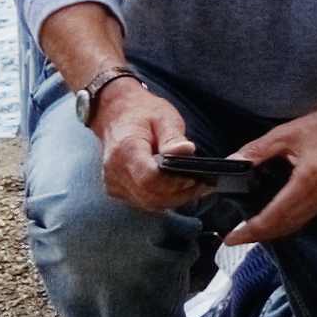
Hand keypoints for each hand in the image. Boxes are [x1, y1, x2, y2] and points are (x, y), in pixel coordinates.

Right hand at [87, 80, 202, 213]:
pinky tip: (179, 189)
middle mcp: (114, 171)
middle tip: (204, 186)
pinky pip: (143, 201)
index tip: (195, 179)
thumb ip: (173, 137)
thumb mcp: (163, 117)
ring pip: (148, 203)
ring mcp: (113, 183)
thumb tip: (186, 151)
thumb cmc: (141, 113)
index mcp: (125, 150)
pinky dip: (163, 199)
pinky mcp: (116, 189)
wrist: (114, 114)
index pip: (149, 179)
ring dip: (174, 199)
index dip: (174, 183)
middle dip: (180, 195)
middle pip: (150, 196)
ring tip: (196, 187)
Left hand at [225, 104, 316, 247]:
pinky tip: (272, 222)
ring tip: (249, 234)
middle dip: (258, 236)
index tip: (232, 237)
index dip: (252, 229)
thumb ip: (256, 150)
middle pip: (284, 226)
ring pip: (295, 226)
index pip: (275, 215)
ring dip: (272, 233)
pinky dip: (285, 225)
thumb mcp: (284, 134)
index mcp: (308, 180)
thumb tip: (233, 162)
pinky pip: (304, 219)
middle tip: (233, 239)